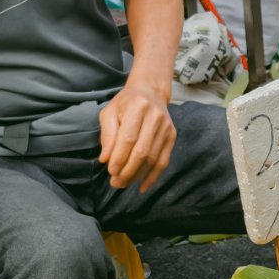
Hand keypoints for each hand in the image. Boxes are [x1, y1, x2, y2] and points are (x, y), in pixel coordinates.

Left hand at [99, 78, 175, 192]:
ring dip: (138, 175)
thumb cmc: (126, 103)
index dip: (119, 158)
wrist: (150, 92)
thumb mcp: (110, 113)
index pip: (128, 138)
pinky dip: (153, 176)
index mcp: (138, 107)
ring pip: (153, 158)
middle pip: (142, 151)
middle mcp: (155, 117)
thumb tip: (106, 159)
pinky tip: (143, 186)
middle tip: (116, 183)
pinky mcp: (172, 136)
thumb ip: (107, 135)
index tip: (110, 171)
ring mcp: (166, 127)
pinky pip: (163, 161)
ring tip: (124, 184)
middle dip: (128, 170)